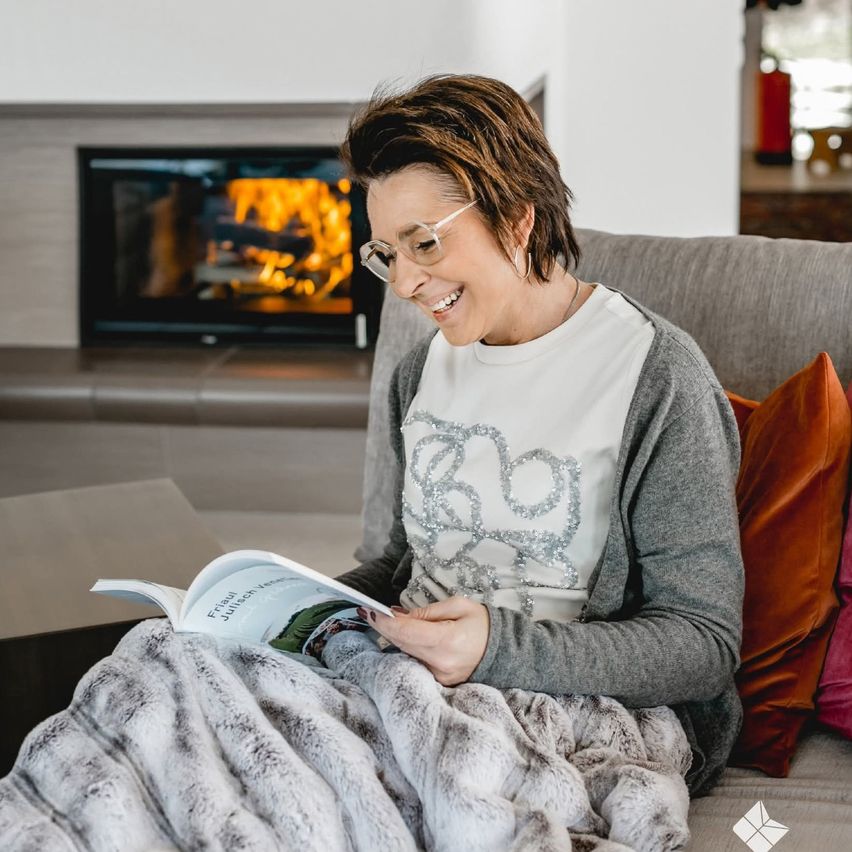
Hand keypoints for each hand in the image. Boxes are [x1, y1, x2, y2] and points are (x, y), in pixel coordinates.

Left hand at [358, 597, 489, 685]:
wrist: (505, 651)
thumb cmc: (483, 623)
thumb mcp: (458, 606)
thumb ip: (428, 612)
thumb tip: (400, 615)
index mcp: (448, 640)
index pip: (407, 632)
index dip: (386, 622)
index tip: (369, 610)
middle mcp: (441, 662)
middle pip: (402, 644)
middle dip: (384, 628)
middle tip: (368, 612)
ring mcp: (440, 676)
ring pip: (406, 654)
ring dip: (394, 638)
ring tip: (382, 621)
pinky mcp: (440, 682)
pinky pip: (416, 662)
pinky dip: (407, 649)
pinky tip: (401, 636)